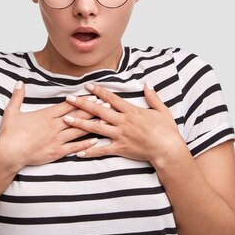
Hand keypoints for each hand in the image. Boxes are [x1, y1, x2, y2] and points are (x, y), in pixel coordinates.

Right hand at [0, 81, 99, 170]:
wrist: (9, 152)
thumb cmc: (10, 133)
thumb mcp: (12, 111)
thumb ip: (17, 96)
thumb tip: (19, 82)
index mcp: (46, 115)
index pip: (68, 105)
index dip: (81, 100)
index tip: (93, 95)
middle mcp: (55, 125)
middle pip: (78, 115)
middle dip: (93, 109)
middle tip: (107, 104)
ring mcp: (57, 139)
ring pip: (79, 130)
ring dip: (93, 124)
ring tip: (106, 119)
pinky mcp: (57, 152)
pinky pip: (74, 147)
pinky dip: (85, 144)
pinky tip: (96, 140)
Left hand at [63, 82, 186, 163]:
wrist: (168, 149)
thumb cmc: (167, 131)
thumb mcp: (162, 110)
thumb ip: (152, 96)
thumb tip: (147, 83)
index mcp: (132, 111)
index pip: (112, 98)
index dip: (99, 91)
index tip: (88, 86)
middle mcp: (123, 122)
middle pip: (99, 110)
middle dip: (82, 104)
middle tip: (69, 98)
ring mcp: (120, 135)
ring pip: (96, 128)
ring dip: (80, 123)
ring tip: (66, 119)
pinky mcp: (120, 148)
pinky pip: (102, 150)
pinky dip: (90, 151)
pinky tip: (78, 151)